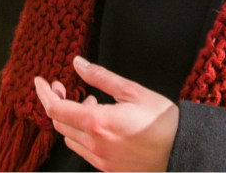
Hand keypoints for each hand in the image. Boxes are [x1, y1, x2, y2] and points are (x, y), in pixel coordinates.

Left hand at [33, 56, 177, 172]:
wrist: (185, 152)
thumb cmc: (162, 121)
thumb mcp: (132, 91)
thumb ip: (100, 77)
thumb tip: (78, 63)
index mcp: (97, 123)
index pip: (55, 108)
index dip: (44, 93)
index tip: (41, 81)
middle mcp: (94, 145)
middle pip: (59, 124)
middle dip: (56, 103)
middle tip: (64, 86)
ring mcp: (101, 161)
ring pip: (70, 139)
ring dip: (71, 119)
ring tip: (89, 103)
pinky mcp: (108, 169)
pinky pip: (84, 151)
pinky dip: (82, 134)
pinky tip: (99, 122)